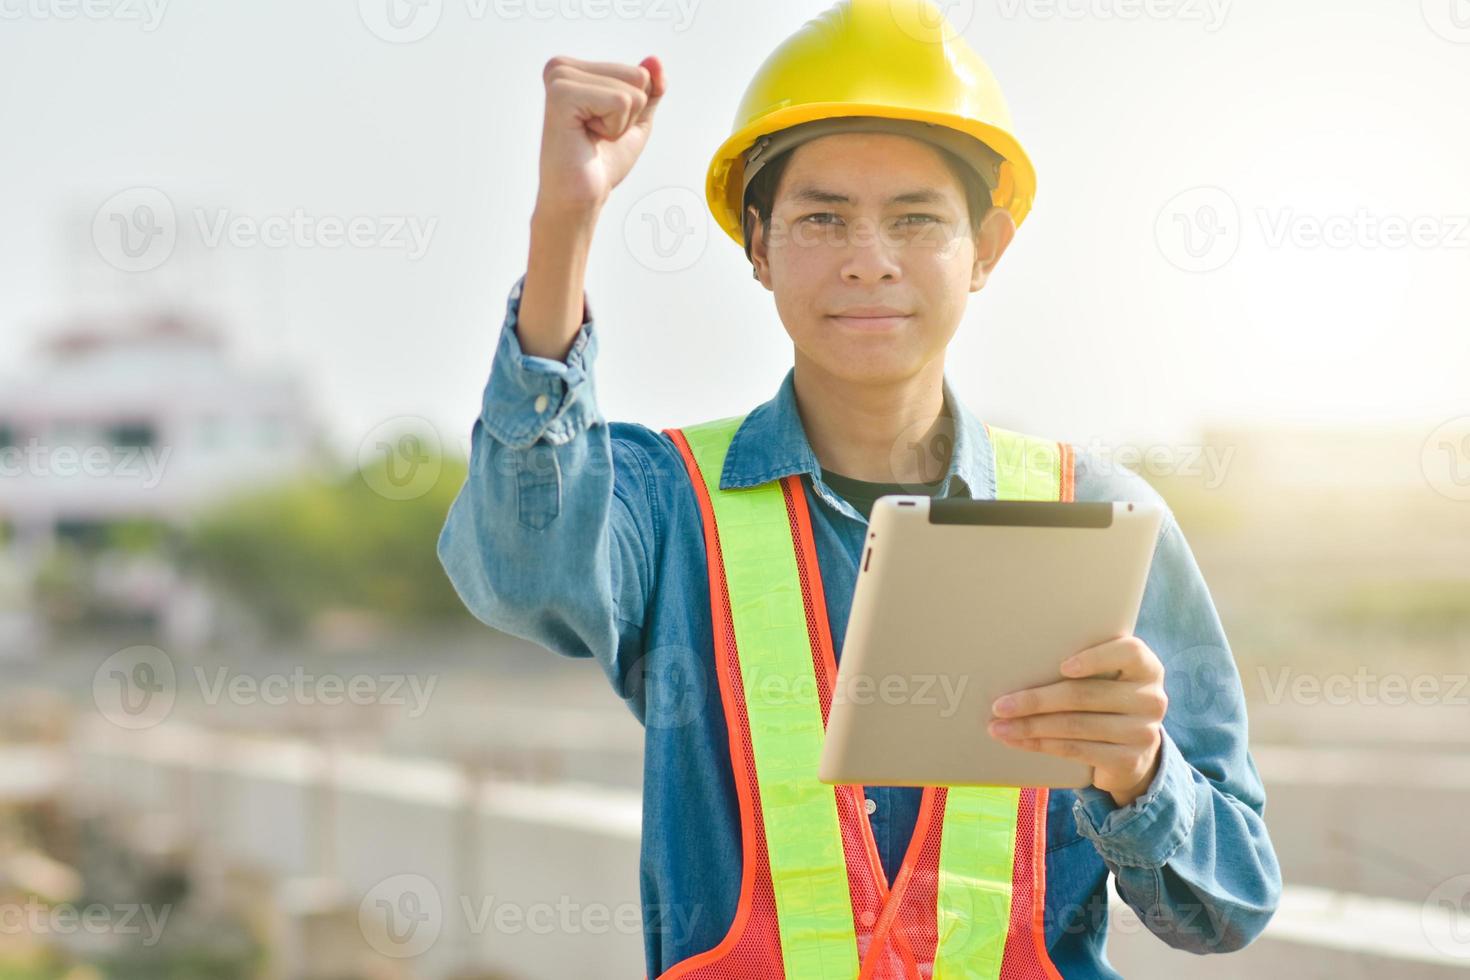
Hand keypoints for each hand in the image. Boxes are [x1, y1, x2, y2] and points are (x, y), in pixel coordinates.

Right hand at [537, 54, 665, 216]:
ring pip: (632, 90)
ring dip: (620, 123)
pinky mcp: (562, 94)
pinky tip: (586, 137)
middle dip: (629, 115)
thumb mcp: (636, 120)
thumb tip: (654, 60)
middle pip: (638, 76)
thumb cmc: (601, 163)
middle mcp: (561, 68)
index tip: (602, 129)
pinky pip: (620, 101)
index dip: (634, 110)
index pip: (639, 73)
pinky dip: (613, 127)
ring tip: (591, 137)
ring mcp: (559, 78)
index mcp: (575, 70)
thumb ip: (650, 89)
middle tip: (597, 135)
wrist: (580, 197)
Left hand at [986, 636, 1167, 807]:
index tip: (1063, 666)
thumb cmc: (1106, 701)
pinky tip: (1019, 741)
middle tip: (1000, 705)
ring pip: (1076, 726)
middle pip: (1086, 695)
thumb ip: (1082, 666)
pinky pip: (1077, 750)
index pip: (1129, 652)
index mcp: (1146, 667)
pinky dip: (1041, 745)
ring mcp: (1144, 732)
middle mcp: (1152, 698)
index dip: (1096, 658)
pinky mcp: (1130, 760)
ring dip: (1030, 727)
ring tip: (999, 727)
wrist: (1133, 751)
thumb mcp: (1106, 679)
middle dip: (1036, 700)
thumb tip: (1017, 663)